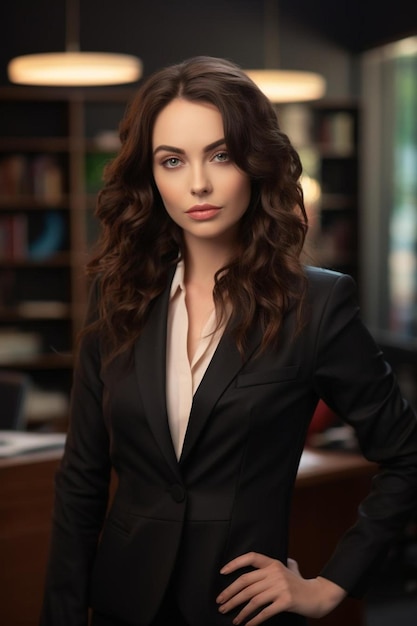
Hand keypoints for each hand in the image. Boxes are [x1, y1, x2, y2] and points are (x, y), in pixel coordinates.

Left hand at [216, 552, 346, 624]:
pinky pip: (264, 612)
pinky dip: (253, 620)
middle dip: (230, 594)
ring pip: (253, 599)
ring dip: (240, 610)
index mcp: (273, 563)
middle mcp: (275, 573)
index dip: (234, 564)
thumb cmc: (301, 583)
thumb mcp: (289, 568)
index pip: (250, 558)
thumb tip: (262, 561)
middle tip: (221, 603)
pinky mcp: (286, 601)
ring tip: (232, 618)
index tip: (222, 572)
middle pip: (246, 582)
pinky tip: (246, 625)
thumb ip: (276, 563)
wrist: (319, 595)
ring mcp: (281, 587)